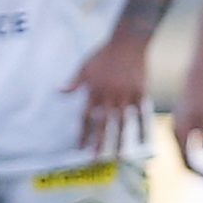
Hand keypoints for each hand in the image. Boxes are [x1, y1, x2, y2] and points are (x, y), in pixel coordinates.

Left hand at [67, 35, 149, 156]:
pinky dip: (142, 128)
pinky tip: (142, 142)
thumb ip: (74, 81)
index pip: (86, 117)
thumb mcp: (85, 66)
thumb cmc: (105, 54)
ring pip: (122, 123)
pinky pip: (141, 114)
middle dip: (99, 143)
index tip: (79, 148)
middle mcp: (109, 96)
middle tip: (95, 159)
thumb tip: (59, 91)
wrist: (128, 42)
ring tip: (118, 157)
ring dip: (119, 142)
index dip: (83, 133)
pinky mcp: (140, 93)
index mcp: (94, 91)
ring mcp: (126, 96)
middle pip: (103, 124)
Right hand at [171, 74, 202, 176]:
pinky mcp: (179, 127)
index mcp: (181, 133)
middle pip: (183, 161)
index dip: (201, 173)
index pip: (188, 162)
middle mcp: (175, 133)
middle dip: (198, 172)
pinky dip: (193, 155)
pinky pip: (184, 147)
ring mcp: (176, 130)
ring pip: (183, 155)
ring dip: (195, 165)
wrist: (195, 81)